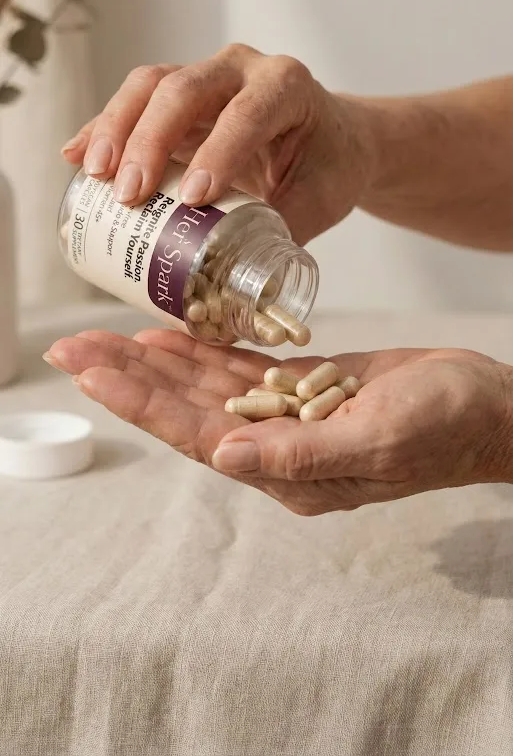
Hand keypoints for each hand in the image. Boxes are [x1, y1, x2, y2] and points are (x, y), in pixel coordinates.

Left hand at [45, 331, 512, 514]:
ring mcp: (289, 418)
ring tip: (104, 340)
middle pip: (187, 410)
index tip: (92, 371)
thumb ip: (300, 454)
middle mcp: (278, 450)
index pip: (197, 434)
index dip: (142, 403)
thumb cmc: (448, 424)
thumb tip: (223, 457)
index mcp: (290, 472)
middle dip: (129, 379)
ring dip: (155, 364)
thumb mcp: (380, 438)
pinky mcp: (306, 389)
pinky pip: (241, 372)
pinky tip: (169, 338)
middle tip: (71, 349)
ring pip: (207, 389)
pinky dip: (203, 354)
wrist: (489, 407)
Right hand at [61, 45, 370, 243]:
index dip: (217, 152)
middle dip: (149, 141)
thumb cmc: (330, 163)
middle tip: (129, 194)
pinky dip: (102, 127)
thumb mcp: (324, 196)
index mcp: (285, 85)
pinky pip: (133, 103)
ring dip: (115, 128)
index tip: (195, 198)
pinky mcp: (177, 97)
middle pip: (183, 89)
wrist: (331, 137)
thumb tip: (241, 283)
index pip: (247, 112)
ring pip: (149, 85)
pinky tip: (76, 156)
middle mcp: (241, 69)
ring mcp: (204, 77)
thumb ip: (287, 231)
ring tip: (95, 175)